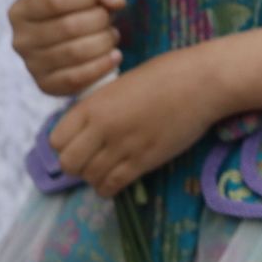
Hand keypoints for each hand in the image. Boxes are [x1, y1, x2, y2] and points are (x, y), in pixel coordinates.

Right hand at [8, 0, 124, 96]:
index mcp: (23, 9)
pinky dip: (102, 66)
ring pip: (76, 53)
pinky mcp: (47, 85)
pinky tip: (114, 55)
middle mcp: (21, 38)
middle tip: (108, 19)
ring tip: (111, 35)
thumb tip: (116, 2)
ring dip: (105, 41)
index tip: (100, 0)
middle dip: (101, 20)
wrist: (75, 31)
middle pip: (69, 27)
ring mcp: (31, 65)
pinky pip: (76, 79)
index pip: (55, 1)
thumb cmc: (81, 2)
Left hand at [48, 41, 225, 197]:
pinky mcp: (145, 160)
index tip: (80, 144)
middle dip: (77, 166)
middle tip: (93, 160)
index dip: (65, 146)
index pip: (57, 141)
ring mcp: (123, 146)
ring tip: (109, 170)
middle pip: (69, 164)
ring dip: (96, 177)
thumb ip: (102, 106)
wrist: (204, 82)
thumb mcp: (122, 84)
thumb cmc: (168, 74)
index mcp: (93, 106)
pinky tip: (118, 180)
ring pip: (90, 177)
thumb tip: (91, 125)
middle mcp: (102, 128)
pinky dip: (110, 188)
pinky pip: (113, 185)